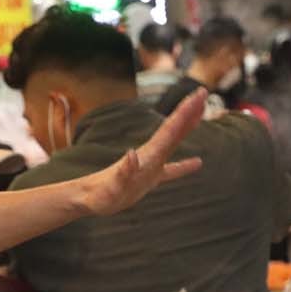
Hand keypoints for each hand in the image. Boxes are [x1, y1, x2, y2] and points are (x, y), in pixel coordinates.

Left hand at [75, 88, 206, 215]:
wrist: (87, 198)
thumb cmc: (99, 195)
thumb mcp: (112, 186)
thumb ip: (123, 172)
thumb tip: (132, 154)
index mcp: (147, 155)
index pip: (170, 130)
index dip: (185, 112)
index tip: (198, 95)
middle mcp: (150, 156)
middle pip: (174, 130)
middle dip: (189, 111)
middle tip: (203, 92)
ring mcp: (150, 166)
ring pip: (173, 142)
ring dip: (187, 127)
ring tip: (201, 114)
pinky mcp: (148, 179)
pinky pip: (172, 170)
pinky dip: (185, 165)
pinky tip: (197, 162)